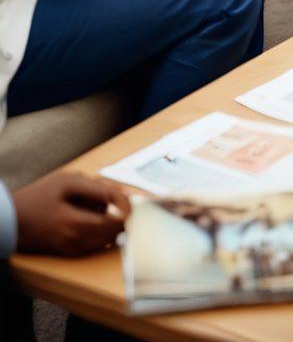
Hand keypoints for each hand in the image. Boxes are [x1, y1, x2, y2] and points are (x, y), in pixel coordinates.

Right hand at [13, 172, 130, 256]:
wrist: (12, 220)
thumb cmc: (39, 197)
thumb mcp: (68, 182)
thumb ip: (98, 189)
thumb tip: (122, 197)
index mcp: (77, 225)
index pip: (116, 222)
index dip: (130, 211)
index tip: (135, 201)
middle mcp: (77, 243)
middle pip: (115, 233)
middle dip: (122, 216)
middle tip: (116, 198)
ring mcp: (74, 251)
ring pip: (107, 239)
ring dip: (111, 223)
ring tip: (94, 205)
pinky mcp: (71, 254)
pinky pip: (97, 244)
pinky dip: (101, 230)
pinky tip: (88, 215)